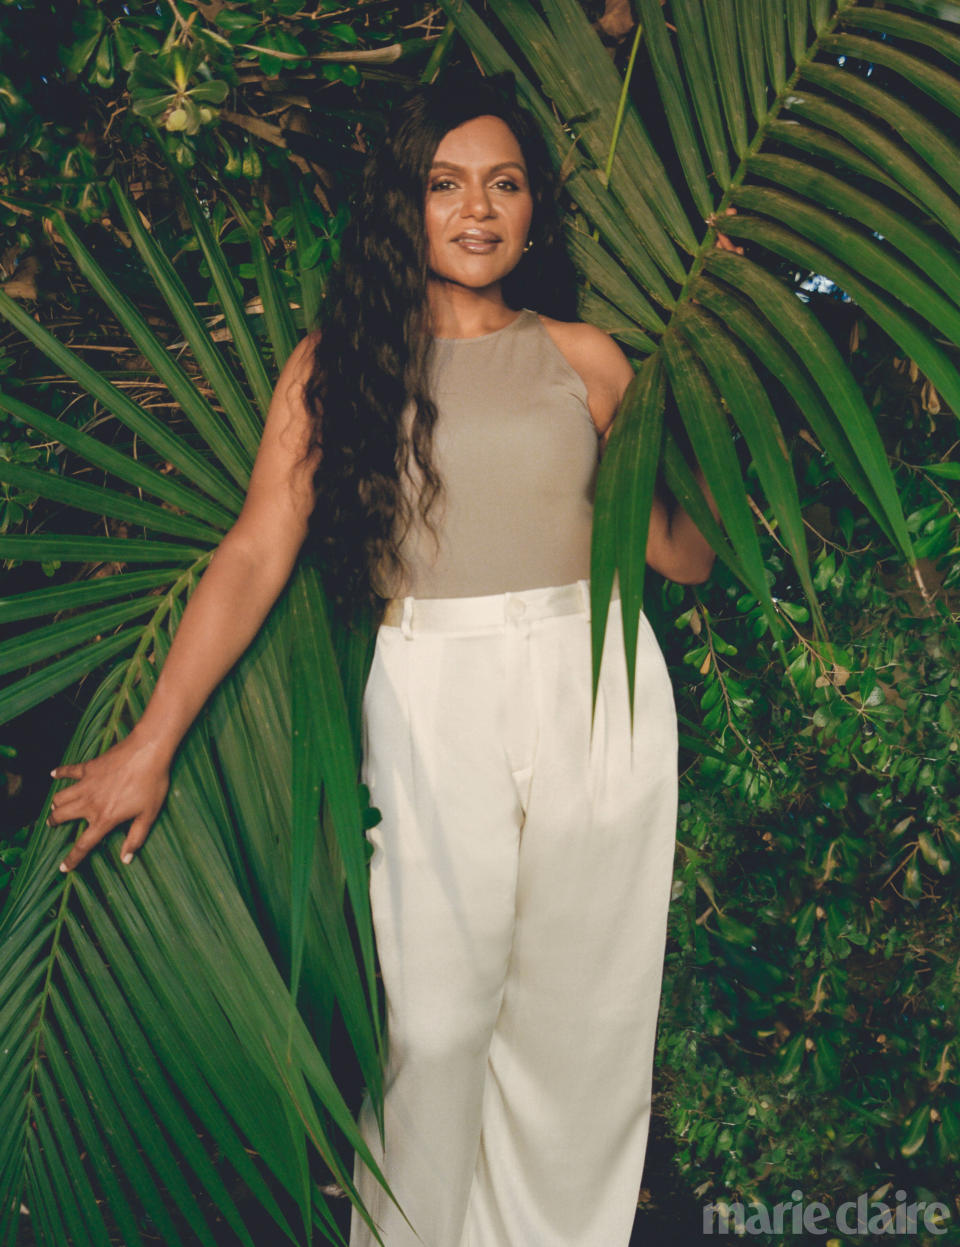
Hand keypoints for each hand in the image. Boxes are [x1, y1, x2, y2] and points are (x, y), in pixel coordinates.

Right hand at [49, 732, 171, 872]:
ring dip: (56, 803)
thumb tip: (126, 859)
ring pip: (60, 796)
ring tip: (56, 807)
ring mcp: (86, 784)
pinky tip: (53, 774)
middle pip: (61, 816)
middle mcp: (90, 803)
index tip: (63, 868)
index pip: (84, 844)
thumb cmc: (152, 783)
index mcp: (105, 818)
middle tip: (53, 825)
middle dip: (54, 822)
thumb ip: (136, 838)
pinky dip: (60, 773)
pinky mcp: (89, 767)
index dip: (72, 858)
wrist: (147, 752)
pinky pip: (68, 771)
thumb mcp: (149, 815)